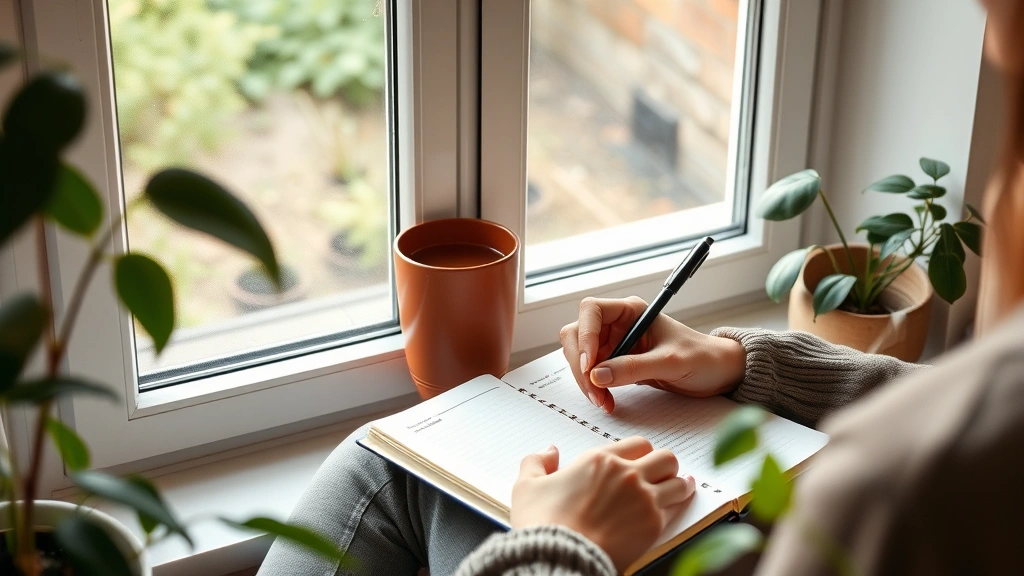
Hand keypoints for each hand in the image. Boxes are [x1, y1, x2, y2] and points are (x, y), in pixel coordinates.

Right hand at [511, 437, 696, 571]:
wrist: (561, 557)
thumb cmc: (543, 523)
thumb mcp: (527, 487)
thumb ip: (537, 462)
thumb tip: (549, 451)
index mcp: (598, 460)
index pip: (638, 444)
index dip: (643, 452)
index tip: (642, 461)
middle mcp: (626, 473)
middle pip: (665, 458)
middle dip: (666, 465)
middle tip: (663, 472)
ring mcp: (643, 498)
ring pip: (678, 481)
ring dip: (679, 483)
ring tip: (681, 486)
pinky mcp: (653, 524)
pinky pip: (676, 508)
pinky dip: (677, 506)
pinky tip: (678, 506)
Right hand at [559, 297, 745, 411]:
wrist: (717, 373)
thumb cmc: (702, 357)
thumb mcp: (670, 362)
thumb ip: (634, 367)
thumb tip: (597, 375)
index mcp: (631, 311)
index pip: (591, 311)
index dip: (585, 335)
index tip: (591, 365)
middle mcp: (618, 324)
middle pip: (578, 335)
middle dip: (582, 365)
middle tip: (595, 392)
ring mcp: (614, 343)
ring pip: (581, 357)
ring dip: (585, 380)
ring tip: (603, 401)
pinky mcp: (614, 363)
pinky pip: (591, 373)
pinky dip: (593, 388)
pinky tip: (607, 401)